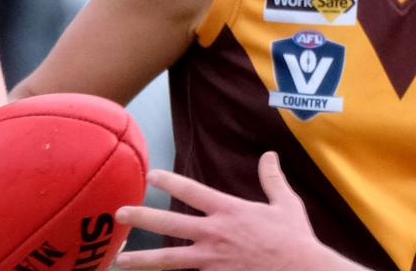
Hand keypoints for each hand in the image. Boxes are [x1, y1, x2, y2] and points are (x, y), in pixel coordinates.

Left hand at [114, 152, 361, 269]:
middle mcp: (216, 235)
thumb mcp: (286, 205)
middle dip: (142, 218)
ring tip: (119, 260)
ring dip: (143, 259)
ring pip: (170, 260)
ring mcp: (214, 261)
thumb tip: (270, 155)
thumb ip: (272, 180)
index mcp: (229, 212)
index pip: (192, 191)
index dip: (169, 181)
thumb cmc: (297, 241)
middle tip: (119, 214)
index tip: (150, 175)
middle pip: (170, 224)